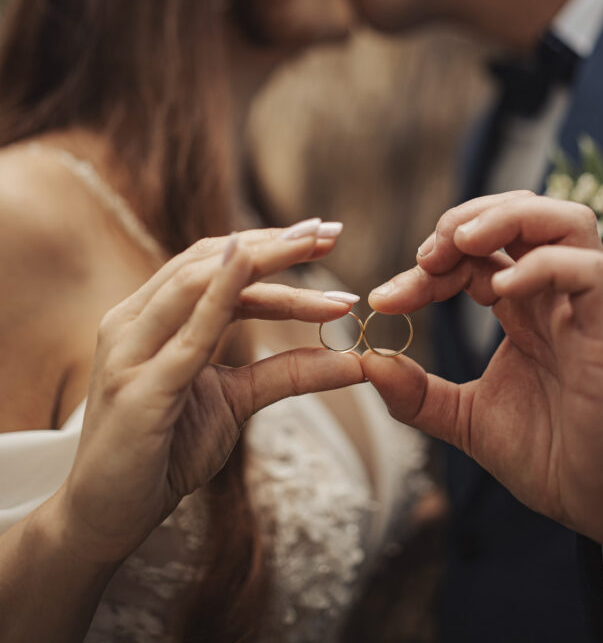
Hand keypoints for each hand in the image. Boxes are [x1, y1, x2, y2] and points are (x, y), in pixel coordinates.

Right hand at [58, 223, 362, 564]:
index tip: (323, 233)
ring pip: (197, 282)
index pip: (212, 262)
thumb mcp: (235, 402)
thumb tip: (352, 360)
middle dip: (272, 242)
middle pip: (207, 259)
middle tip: (329, 230)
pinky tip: (250, 266)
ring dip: (262, 259)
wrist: (105, 517)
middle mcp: (132, 321)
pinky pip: (187, 334)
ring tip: (314, 247)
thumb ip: (285, 374)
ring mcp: (129, 351)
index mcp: (148, 317)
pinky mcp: (139, 389)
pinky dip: (220, 294)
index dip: (268, 244)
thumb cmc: (164, 452)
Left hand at [363, 193, 602, 585]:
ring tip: (460, 244)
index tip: (384, 298)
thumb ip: (415, 393)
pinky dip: (543, 266)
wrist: (600, 504)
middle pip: (521, 214)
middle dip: (466, 219)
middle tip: (426, 255)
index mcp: (522, 307)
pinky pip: (589, 269)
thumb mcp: (464, 419)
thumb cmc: (549, 456)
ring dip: (508, 217)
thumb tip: (365, 362)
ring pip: (565, 220)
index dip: (428, 263)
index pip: (474, 253)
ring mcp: (583, 309)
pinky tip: (501, 291)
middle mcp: (553, 297)